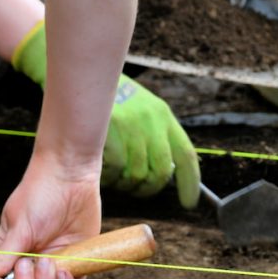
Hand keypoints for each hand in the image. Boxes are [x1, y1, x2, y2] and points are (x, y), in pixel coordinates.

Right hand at [0, 154, 100, 278]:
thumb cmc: (38, 194)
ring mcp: (53, 264)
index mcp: (10, 254)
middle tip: (27, 264)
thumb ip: (2, 256)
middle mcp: (31, 263)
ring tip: (48, 260)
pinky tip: (63, 271)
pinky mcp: (76, 262)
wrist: (70, 177)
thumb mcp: (18, 226)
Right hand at [105, 75, 199, 208]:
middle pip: (161, 172)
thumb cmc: (111, 98)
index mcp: (163, 115)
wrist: (86, 75)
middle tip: (135, 189)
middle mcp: (152, 120)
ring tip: (114, 175)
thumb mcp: (141, 109)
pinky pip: (116, 169)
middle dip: (149, 189)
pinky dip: (109, 176)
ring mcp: (132, 125)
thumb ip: (154, 136)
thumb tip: (160, 173)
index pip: (186, 155)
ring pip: (136, 175)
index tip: (188, 202)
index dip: (191, 183)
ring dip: (125, 184)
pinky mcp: (111, 130)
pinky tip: (102, 169)